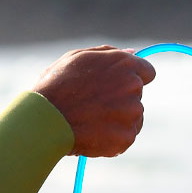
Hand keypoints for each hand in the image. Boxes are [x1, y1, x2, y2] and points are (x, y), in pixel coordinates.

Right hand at [32, 46, 155, 157]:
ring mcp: (132, 113)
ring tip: (89, 122)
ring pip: (132, 118)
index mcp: (124, 64)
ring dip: (117, 121)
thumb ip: (108, 54)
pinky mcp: (127, 136)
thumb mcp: (77, 58)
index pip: (147, 72)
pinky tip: (91, 135)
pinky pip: (124, 138)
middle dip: (119, 101)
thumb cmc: (55, 86)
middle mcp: (133, 86)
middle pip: (136, 96)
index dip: (132, 79)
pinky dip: (111, 140)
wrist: (44, 120)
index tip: (117, 88)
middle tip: (92, 107)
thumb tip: (133, 53)